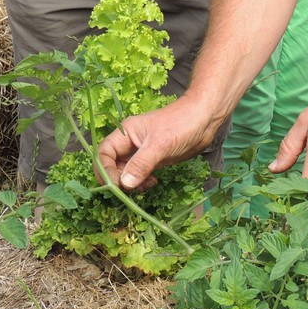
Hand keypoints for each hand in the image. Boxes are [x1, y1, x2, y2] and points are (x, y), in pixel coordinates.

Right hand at [97, 95, 222, 190]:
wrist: (204, 119)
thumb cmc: (181, 124)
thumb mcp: (159, 145)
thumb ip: (141, 164)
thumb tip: (124, 184)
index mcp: (125, 133)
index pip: (104, 153)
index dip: (104, 170)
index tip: (115, 185)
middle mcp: (130, 143)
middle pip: (112, 165)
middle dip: (118, 179)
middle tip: (131, 189)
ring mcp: (141, 152)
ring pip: (126, 172)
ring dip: (131, 183)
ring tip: (146, 185)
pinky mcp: (153, 160)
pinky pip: (139, 175)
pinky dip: (142, 182)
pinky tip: (153, 182)